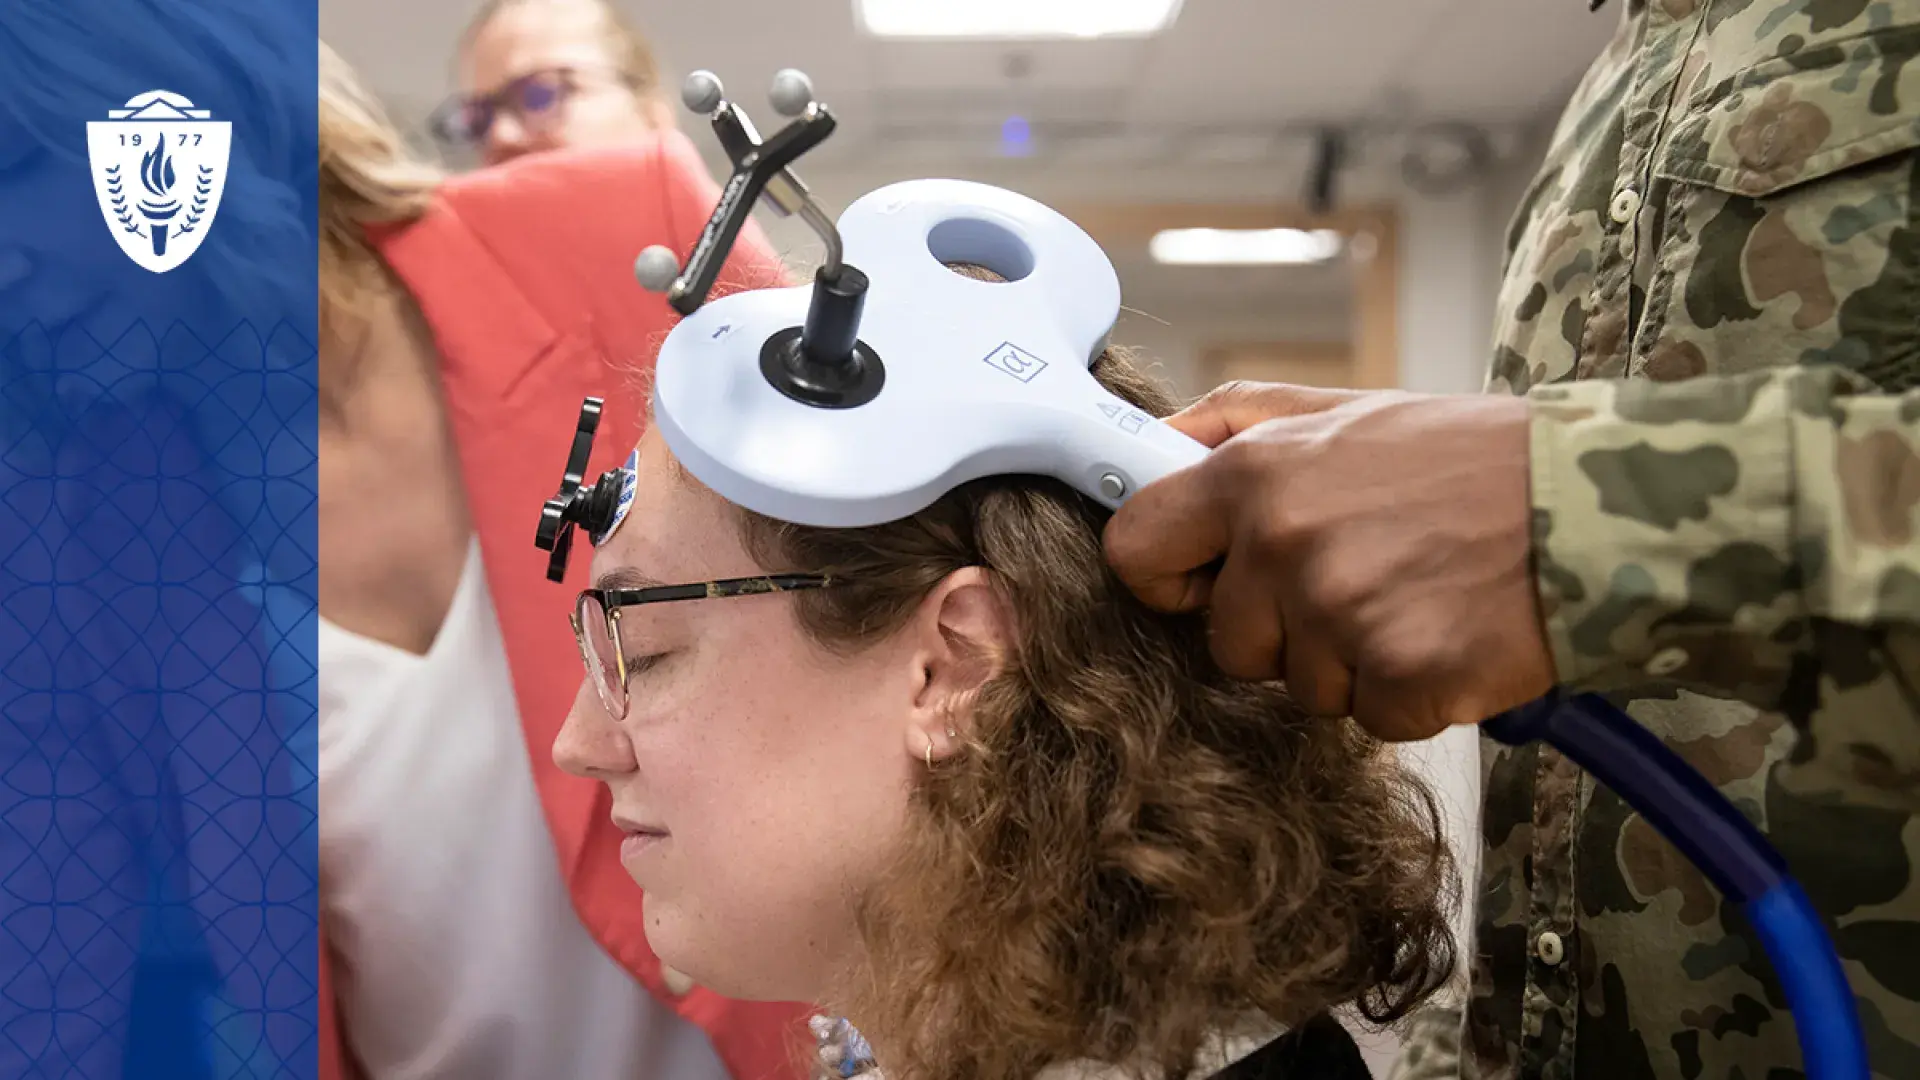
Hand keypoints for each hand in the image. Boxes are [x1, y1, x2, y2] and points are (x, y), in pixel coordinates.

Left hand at [1102, 381, 1556, 741]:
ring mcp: (1341, 615)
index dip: (1164, 575)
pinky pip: (1370, 717)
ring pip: (1300, 685)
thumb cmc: (1469, 458)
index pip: (1135, 547)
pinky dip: (1409, 693)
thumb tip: (1150, 448)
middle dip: (1281, 628)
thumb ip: (1236, 425)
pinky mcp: (1401, 676)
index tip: (1201, 579)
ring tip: (1416, 596)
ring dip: (1351, 661)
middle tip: (1362, 577)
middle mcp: (1285, 542)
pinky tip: (1449, 635)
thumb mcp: (1343, 409)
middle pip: (1227, 639)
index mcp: (1257, 472)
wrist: (1597, 505)